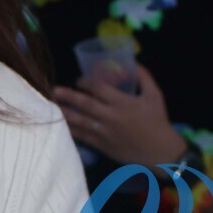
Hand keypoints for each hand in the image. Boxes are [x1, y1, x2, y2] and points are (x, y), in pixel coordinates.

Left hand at [54, 64, 185, 166]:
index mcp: (122, 103)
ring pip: (79, 120)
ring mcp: (104, 132)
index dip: (86, 81)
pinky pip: (82, 136)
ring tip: (51, 105)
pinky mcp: (101, 145)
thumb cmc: (158, 121)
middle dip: (67, 95)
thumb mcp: (155, 95)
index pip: (98, 88)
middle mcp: (110, 116)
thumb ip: (144, 76)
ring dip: (64, 112)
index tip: (80, 80)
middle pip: (84, 103)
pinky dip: (70, 129)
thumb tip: (132, 61)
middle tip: (53, 89)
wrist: (161, 152)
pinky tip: (60, 124)